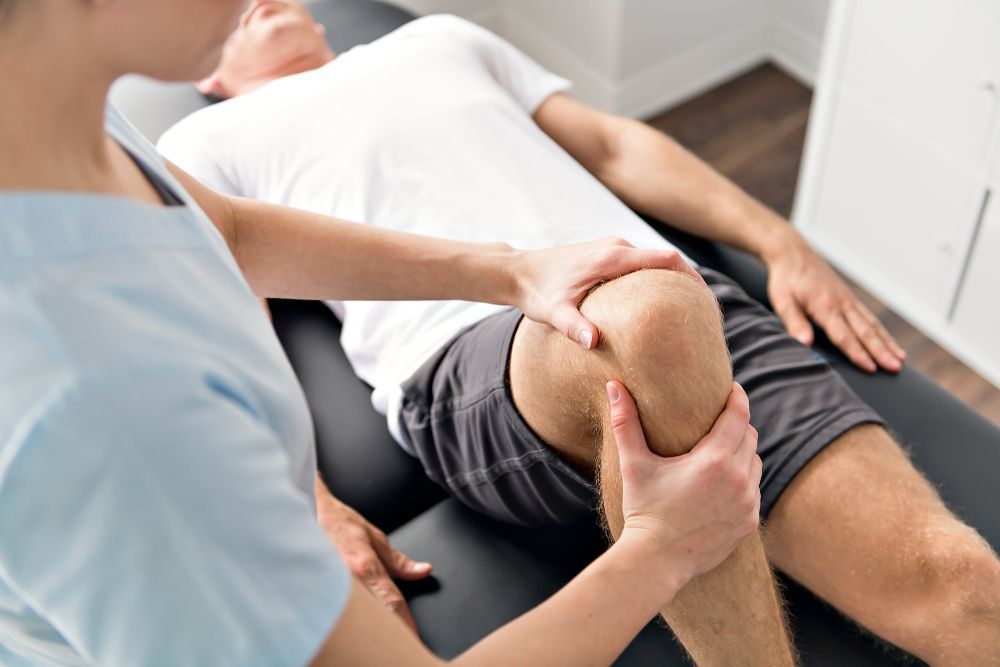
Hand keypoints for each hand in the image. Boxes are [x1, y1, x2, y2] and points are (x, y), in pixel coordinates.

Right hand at [315, 480, 430, 631]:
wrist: (303, 514)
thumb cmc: (337, 523)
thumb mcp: (373, 537)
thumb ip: (398, 560)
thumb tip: (422, 571)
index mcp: (365, 567)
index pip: (392, 601)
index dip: (406, 622)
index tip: (413, 636)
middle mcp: (348, 581)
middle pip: (374, 615)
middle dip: (387, 625)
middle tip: (397, 634)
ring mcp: (331, 588)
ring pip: (356, 616)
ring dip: (367, 622)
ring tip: (372, 627)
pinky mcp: (318, 592)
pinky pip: (336, 611)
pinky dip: (347, 616)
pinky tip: (348, 615)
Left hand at [511, 237, 702, 349]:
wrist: (516, 271)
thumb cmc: (535, 291)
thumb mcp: (553, 313)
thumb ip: (574, 327)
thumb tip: (595, 343)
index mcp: (612, 257)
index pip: (666, 259)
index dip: (691, 276)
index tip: (708, 299)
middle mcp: (616, 246)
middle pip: (666, 259)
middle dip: (687, 282)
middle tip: (706, 312)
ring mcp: (611, 248)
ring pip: (653, 261)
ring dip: (672, 280)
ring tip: (688, 310)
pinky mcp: (606, 254)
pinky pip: (640, 264)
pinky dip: (655, 280)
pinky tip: (659, 304)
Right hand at [608, 380, 760, 580]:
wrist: (656, 560)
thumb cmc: (643, 510)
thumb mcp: (633, 464)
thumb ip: (625, 423)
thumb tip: (613, 386)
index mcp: (714, 460)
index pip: (739, 416)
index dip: (737, 398)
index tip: (732, 388)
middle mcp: (738, 480)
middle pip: (750, 437)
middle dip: (738, 424)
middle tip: (721, 419)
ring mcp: (748, 503)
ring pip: (756, 463)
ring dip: (743, 452)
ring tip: (723, 449)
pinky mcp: (749, 522)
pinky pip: (755, 490)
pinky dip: (744, 480)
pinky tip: (725, 482)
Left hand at [764, 231, 905, 372]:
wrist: (793, 254)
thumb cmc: (786, 280)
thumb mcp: (783, 301)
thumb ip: (795, 322)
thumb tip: (805, 343)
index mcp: (825, 306)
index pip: (844, 335)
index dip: (857, 353)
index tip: (871, 368)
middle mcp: (842, 303)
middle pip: (865, 332)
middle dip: (882, 352)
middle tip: (896, 368)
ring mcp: (848, 300)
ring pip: (872, 324)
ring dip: (887, 343)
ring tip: (901, 360)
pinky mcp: (849, 298)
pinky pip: (869, 317)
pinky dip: (882, 332)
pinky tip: (890, 343)